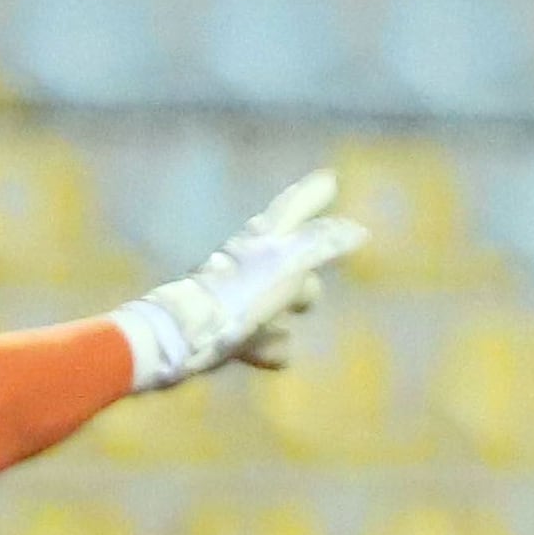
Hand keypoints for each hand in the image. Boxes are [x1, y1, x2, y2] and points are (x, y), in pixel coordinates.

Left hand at [118, 169, 365, 391]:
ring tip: (298, 315)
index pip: (289, 210)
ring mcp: (229, 299)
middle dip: (303, 261)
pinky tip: (279, 354)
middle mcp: (243, 266)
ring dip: (286, 302)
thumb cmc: (233, 299)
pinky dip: (268, 343)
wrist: (174, 340)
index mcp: (258, 244)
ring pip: (267, 298)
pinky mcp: (218, 333)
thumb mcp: (284, 267)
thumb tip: (358, 229)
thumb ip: (320, 245)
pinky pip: (252, 337)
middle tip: (317, 263)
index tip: (329, 179)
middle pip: (282, 256)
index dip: (310, 196)